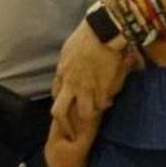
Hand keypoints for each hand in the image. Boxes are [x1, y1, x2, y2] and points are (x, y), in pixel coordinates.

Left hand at [50, 23, 130, 139]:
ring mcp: (86, 88)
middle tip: (72, 134)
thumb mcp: (68, 50)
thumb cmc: (85, 36)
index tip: (67, 111)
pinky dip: (106, 104)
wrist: (101, 32)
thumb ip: (67, 65)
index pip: (56, 95)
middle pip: (60, 113)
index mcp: (62, 73)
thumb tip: (67, 71)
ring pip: (85, 114)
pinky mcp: (102, 88)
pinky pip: (103, 104)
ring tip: (96, 112)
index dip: (61, 105)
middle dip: (66, 126)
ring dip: (91, 115)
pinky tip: (109, 101)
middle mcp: (71, 84)